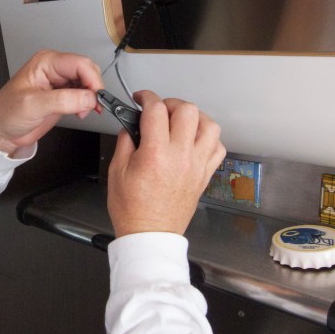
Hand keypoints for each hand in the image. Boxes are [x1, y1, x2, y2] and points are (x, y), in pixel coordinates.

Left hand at [0, 50, 103, 154]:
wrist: (1, 130)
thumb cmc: (7, 112)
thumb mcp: (33, 105)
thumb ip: (63, 100)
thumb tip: (88, 98)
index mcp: (46, 62)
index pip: (79, 63)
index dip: (92, 79)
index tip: (96, 97)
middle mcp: (55, 69)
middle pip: (88, 70)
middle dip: (93, 88)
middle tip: (92, 106)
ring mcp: (60, 82)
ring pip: (89, 82)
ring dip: (92, 97)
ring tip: (83, 111)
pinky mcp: (64, 95)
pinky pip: (85, 94)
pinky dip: (88, 104)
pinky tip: (81, 112)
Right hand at [107, 91, 224, 236]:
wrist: (150, 236)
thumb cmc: (133, 210)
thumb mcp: (117, 171)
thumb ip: (125, 142)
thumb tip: (132, 125)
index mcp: (156, 154)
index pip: (156, 109)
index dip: (146, 98)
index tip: (141, 99)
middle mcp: (181, 157)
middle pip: (187, 110)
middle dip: (170, 103)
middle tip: (159, 111)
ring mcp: (197, 166)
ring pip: (209, 125)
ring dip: (194, 118)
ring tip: (180, 122)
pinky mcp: (204, 176)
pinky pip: (217, 147)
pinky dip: (208, 138)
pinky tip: (194, 141)